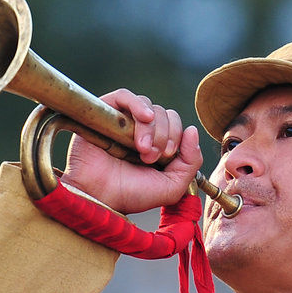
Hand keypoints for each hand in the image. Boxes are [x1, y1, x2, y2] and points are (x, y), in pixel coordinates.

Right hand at [59, 89, 202, 214]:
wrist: (99, 197)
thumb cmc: (130, 194)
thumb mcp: (172, 186)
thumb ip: (191, 162)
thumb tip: (192, 129)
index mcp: (156, 143)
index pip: (176, 123)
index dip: (177, 136)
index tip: (164, 157)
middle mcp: (140, 129)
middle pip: (164, 114)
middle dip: (163, 136)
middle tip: (149, 157)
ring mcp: (123, 120)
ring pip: (148, 106)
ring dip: (151, 128)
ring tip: (141, 148)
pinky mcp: (105, 113)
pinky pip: (125, 96)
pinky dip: (137, 104)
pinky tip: (144, 117)